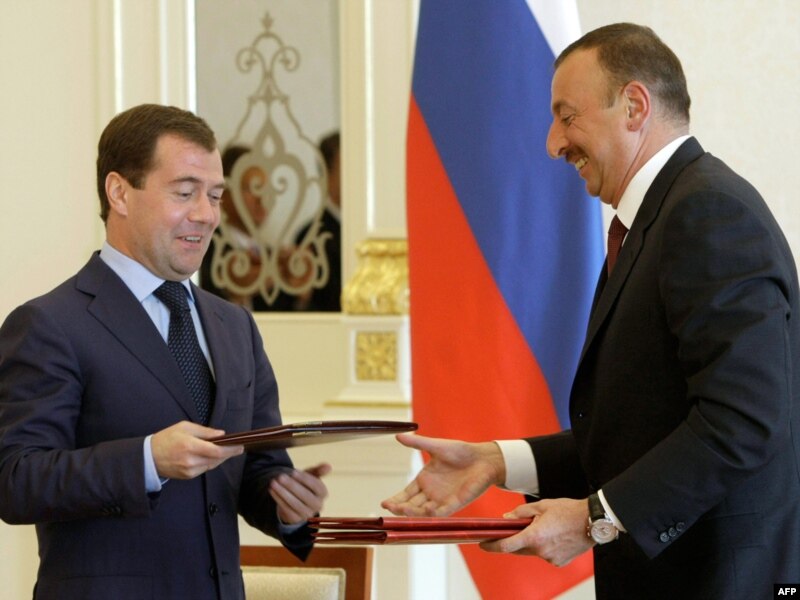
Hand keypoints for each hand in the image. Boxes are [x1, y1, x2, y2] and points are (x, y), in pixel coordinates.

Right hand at [151, 421, 243, 478]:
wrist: (149, 457)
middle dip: (228, 454)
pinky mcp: (188, 477)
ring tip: (226, 450)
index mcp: (190, 446)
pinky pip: (204, 469)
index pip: (216, 451)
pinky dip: (210, 462)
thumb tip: (221, 434)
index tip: (240, 446)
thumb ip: (204, 431)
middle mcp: (191, 461)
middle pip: (217, 460)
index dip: (230, 450)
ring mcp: (189, 471)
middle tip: (237, 448)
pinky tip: (212, 456)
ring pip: (212, 465)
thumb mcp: (185, 427)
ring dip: (220, 458)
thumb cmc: (167, 438)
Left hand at [270, 463, 331, 524]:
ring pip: (295, 503)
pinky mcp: (295, 518)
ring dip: (282, 492)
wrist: (295, 500)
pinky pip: (286, 509)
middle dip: (292, 486)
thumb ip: (318, 470)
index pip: (316, 486)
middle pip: (305, 495)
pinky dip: (278, 499)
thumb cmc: (304, 484)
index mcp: (323, 493)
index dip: (305, 479)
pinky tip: (272, 490)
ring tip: (273, 483)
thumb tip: (328, 466)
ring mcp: (307, 513)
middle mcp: (318, 505)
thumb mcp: (311, 476)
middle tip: (280, 477)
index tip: (293, 472)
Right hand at [380, 433, 505, 516]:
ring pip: (423, 511)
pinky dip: (434, 513)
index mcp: (424, 480)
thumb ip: (417, 443)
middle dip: (400, 508)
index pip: (405, 494)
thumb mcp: (436, 446)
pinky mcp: (455, 503)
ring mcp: (442, 500)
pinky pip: (442, 512)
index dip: (395, 500)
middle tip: (389, 507)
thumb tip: (398, 435)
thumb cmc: (460, 451)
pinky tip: (427, 510)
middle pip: (411, 505)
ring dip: (413, 512)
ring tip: (402, 510)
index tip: (384, 503)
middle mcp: (431, 493)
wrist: (483, 458)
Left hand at [480, 498, 592, 565]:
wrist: (593, 521)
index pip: (505, 546)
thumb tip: (505, 519)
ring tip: (541, 528)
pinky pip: (544, 555)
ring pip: (532, 552)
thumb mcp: (541, 506)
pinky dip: (544, 547)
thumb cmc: (567, 510)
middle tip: (508, 531)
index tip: (482, 544)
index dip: (491, 546)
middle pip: (518, 550)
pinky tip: (552, 536)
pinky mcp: (559, 562)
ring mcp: (550, 559)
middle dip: (511, 542)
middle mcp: (541, 551)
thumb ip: (521, 513)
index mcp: (534, 536)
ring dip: (530, 543)